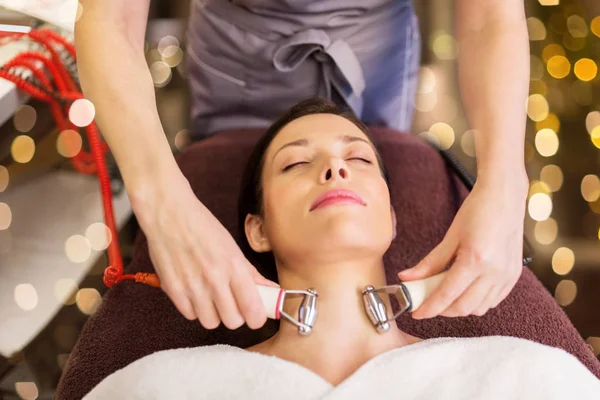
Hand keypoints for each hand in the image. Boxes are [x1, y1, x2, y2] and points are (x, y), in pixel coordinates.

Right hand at [129, 170, 278, 329]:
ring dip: (214, 313)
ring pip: (210, 322)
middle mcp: (214, 279)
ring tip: (211, 297)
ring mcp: (192, 286)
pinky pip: (190, 315)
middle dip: (235, 315)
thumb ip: (252, 274)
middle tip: (232, 303)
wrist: (169, 214)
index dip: (256, 317)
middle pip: (232, 321)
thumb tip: (272, 291)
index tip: (255, 314)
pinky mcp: (172, 290)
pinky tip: (195, 292)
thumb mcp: (233, 247)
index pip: (252, 310)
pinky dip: (194, 308)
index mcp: (234, 266)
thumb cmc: (203, 227)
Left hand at [397, 175, 527, 318]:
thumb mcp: (450, 236)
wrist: (505, 196)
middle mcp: (494, 272)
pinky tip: (466, 290)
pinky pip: (493, 301)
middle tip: (427, 302)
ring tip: (445, 294)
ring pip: (479, 308)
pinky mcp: (514, 276)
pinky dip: (476, 302)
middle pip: (463, 307)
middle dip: (442, 310)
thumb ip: (429, 262)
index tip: (416, 313)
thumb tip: (407, 278)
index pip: (447, 294)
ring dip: (459, 307)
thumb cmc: (477, 211)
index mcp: (475, 260)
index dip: (429, 308)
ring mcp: (507, 276)